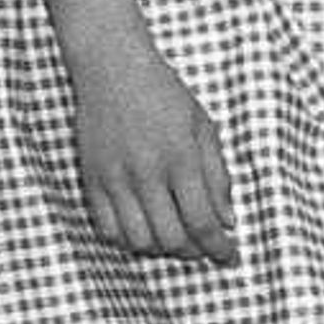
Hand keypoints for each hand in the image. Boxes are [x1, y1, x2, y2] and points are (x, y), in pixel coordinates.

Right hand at [67, 32, 237, 265]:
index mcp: (180, 156)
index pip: (202, 221)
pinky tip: (144, 232)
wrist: (112, 66)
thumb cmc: (164, 92)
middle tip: (205, 248)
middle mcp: (146, 172)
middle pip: (172, 237)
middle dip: (195, 252)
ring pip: (139, 240)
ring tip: (176, 240)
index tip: (230, 257)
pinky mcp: (92, 179)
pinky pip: (108, 228)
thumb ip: (217, 175)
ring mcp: (115, 178)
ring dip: (162, 249)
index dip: (219, 247)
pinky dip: (129, 241)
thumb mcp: (202, 126)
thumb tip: (227, 221)